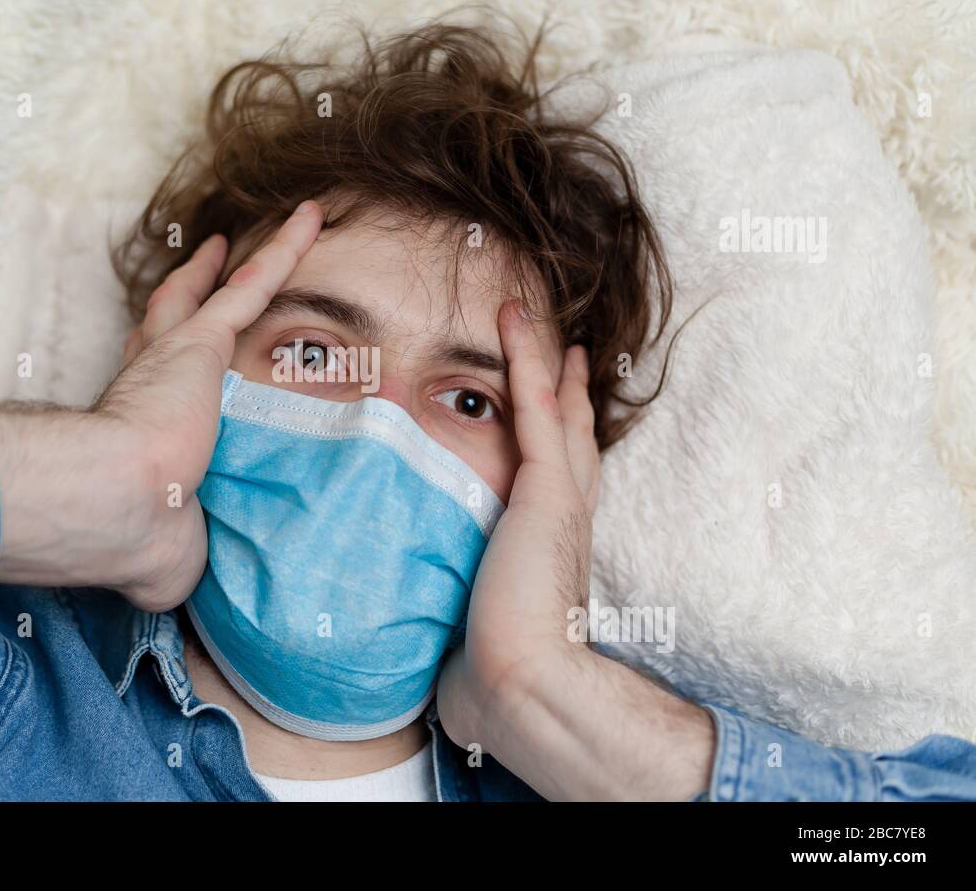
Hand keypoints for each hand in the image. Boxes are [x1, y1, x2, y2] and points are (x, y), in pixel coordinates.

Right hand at [0, 201, 323, 610]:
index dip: (160, 361)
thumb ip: (185, 548)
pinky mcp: (202, 340)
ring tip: (266, 232)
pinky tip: (312, 216)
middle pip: (170, 323)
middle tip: (203, 268)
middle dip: (186, 295)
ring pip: (216, 294)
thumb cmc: (135, 540)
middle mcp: (147, 379)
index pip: (151, 384)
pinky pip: (253, 282)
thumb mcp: (170, 554)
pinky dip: (283, 247)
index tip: (171, 357)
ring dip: (241, 261)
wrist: (115, 504)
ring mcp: (173, 355)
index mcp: (137, 430)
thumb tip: (191, 579)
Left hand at [437, 302, 598, 740]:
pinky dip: (527, 358)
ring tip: (526, 314)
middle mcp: (566, 517)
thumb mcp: (476, 634)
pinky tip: (514, 318)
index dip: (559, 440)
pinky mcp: (546, 490)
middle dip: (568, 390)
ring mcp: (559, 498)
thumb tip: (429, 640)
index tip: (555, 412)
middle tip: (567, 350)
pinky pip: (535, 406)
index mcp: (551, 549)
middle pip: (571, 435)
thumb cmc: (498, 677)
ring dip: (541, 358)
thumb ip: (462, 619)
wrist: (526, 686)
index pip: (559, 480)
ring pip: (553, 409)